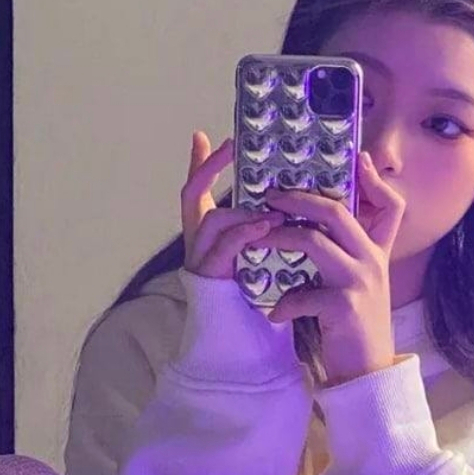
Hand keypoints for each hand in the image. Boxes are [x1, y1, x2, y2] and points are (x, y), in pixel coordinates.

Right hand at [181, 131, 286, 279]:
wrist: (242, 337)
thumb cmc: (252, 292)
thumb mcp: (259, 249)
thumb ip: (262, 221)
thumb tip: (281, 192)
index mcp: (206, 235)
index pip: (194, 191)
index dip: (199, 165)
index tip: (204, 137)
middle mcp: (196, 244)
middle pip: (192, 197)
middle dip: (210, 169)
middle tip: (233, 147)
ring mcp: (200, 260)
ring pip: (211, 221)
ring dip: (242, 209)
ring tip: (270, 205)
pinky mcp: (209, 278)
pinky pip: (223, 248)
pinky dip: (245, 233)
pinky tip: (268, 225)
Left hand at [263, 151, 405, 385]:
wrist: (368, 371)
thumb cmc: (353, 326)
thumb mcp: (357, 284)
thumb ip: (346, 255)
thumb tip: (314, 229)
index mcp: (375, 252)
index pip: (390, 206)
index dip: (375, 181)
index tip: (359, 159)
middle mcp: (371, 260)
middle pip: (336, 212)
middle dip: (297, 199)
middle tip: (269, 196)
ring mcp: (360, 281)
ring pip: (314, 242)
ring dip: (279, 238)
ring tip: (256, 242)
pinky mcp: (345, 307)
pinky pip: (304, 294)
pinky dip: (284, 304)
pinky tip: (273, 315)